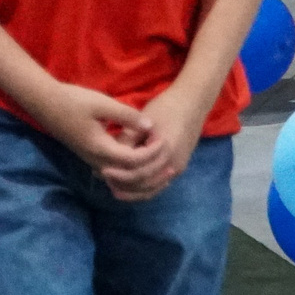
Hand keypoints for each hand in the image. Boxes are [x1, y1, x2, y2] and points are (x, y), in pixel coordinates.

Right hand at [30, 81, 162, 182]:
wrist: (45, 104)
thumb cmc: (73, 101)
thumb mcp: (102, 103)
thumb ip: (126, 116)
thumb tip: (150, 126)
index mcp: (101, 149)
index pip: (134, 161)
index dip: (152, 152)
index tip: (163, 138)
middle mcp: (97, 161)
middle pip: (130, 176)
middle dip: (152, 169)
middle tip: (169, 158)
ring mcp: (93, 161)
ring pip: (123, 177)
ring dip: (143, 173)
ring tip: (161, 164)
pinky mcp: (91, 157)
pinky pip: (116, 172)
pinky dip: (132, 170)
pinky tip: (142, 158)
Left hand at [98, 84, 201, 199]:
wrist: (192, 103)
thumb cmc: (165, 107)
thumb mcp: (142, 122)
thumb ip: (127, 141)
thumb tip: (108, 159)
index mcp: (163, 151)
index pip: (137, 172)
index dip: (118, 174)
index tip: (102, 171)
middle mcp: (173, 164)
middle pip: (144, 184)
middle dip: (123, 184)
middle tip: (105, 179)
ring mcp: (178, 168)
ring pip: (153, 189)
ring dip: (133, 191)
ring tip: (114, 187)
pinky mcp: (179, 167)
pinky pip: (160, 185)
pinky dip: (145, 189)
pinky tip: (131, 187)